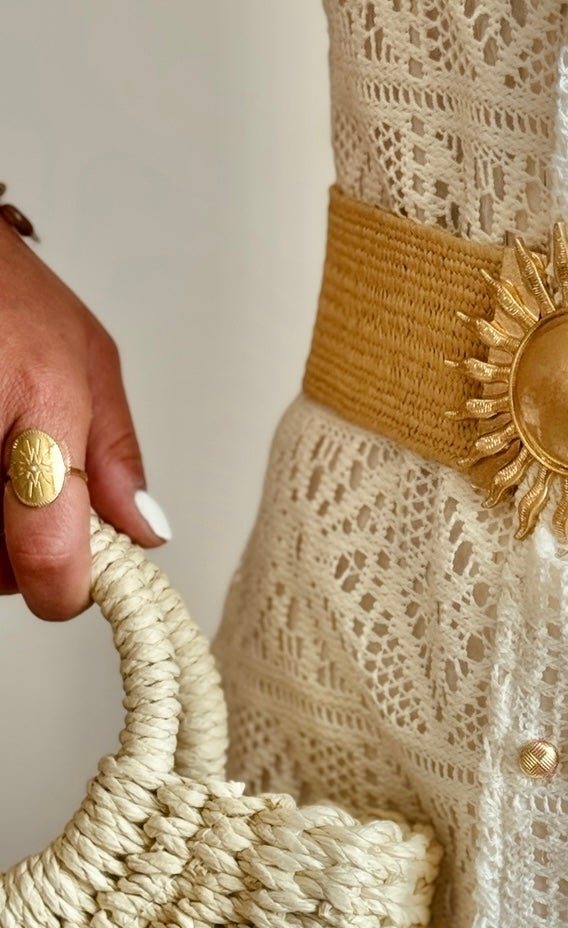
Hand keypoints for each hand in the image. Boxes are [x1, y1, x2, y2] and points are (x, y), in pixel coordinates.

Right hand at [0, 222, 168, 620]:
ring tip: (4, 470)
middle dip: (21, 559)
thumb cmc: (4, 288)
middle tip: (29, 511)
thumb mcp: (87, 357)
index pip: (50, 555)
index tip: (79, 583)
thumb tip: (142, 530)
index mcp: (40, 403)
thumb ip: (115, 455)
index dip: (66, 588)